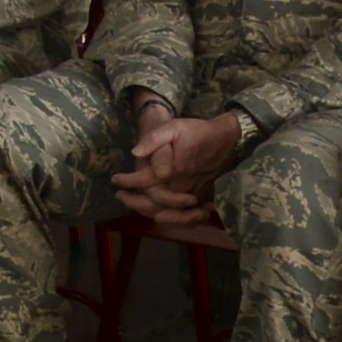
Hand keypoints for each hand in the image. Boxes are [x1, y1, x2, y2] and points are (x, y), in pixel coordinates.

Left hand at [110, 98, 247, 221]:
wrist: (226, 138)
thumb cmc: (198, 131)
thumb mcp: (175, 127)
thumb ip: (155, 139)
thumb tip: (135, 153)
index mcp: (175, 170)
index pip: (145, 182)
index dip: (127, 181)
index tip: (115, 179)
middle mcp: (183, 186)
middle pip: (154, 203)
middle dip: (134, 201)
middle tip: (119, 196)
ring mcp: (193, 193)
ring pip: (167, 211)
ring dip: (146, 210)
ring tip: (130, 203)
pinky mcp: (200, 196)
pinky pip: (181, 213)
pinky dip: (164, 214)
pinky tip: (153, 210)